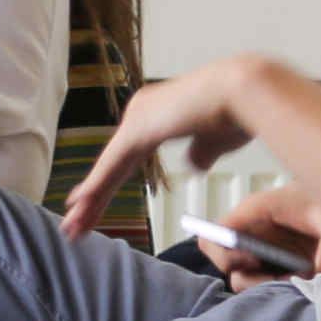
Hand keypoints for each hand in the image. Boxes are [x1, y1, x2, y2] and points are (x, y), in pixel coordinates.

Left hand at [64, 60, 259, 239]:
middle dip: (94, 196)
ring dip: (90, 199)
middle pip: (113, 163)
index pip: (127, 157)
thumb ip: (202, 151)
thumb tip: (192, 165)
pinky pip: (113, 164)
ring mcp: (138, 117)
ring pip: (109, 167)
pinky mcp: (139, 128)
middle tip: (74, 224)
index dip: (109, 183)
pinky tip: (82, 205)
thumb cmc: (240, 112)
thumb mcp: (216, 140)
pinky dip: (97, 187)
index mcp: (159, 113)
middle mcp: (143, 111)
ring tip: (73, 227)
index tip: (91, 205)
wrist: (248, 93)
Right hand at [204, 182, 320, 289]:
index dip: (227, 254)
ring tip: (311, 281)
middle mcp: (251, 234)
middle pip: (228, 266)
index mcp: (255, 212)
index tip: (256, 261)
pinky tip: (317, 281)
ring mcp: (261, 252)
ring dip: (277, 288)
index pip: (215, 235)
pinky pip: (268, 285)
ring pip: (249, 281)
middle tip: (291, 280)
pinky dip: (289, 290)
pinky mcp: (274, 267)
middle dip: (258, 281)